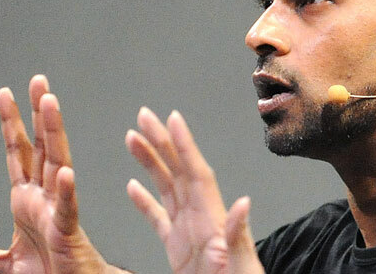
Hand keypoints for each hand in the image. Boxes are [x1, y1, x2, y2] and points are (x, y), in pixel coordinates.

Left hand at [0, 76, 117, 272]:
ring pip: (56, 163)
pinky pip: (67, 208)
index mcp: (28, 201)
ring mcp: (57, 209)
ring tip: (50, 104)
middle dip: (39, 113)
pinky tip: (66, 171)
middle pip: (42, 147)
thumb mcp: (6, 263)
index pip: (19, 153)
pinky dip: (67, 190)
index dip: (11, 124)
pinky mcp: (68, 231)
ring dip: (54, 133)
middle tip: (38, 82)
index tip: (6, 94)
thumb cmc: (50, 273)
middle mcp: (44, 197)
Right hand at [125, 108, 264, 273]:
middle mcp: (200, 217)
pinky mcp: (178, 248)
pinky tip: (131, 186)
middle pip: (177, 170)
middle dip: (160, 141)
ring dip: (149, 162)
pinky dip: (144, 200)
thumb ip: (238, 236)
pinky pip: (158, 217)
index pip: (196, 172)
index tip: (172, 118)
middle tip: (143, 116)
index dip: (184, 144)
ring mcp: (188, 230)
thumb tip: (243, 203)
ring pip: (165, 187)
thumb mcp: (241, 267)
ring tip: (132, 138)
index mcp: (211, 217)